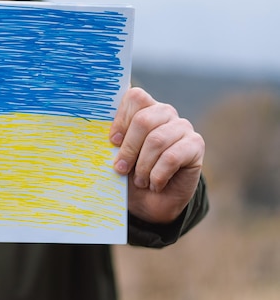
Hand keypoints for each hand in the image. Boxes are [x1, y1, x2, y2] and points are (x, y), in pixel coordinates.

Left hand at [110, 87, 204, 223]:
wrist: (151, 202)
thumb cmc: (129, 175)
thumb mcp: (114, 157)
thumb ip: (110, 141)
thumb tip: (104, 136)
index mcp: (143, 109)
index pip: (135, 97)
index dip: (121, 119)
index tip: (112, 142)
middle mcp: (164, 113)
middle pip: (144, 120)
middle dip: (129, 149)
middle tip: (121, 168)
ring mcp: (182, 127)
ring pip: (157, 140)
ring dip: (143, 166)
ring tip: (140, 181)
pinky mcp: (196, 145)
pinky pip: (172, 157)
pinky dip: (157, 175)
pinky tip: (155, 185)